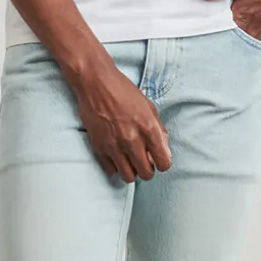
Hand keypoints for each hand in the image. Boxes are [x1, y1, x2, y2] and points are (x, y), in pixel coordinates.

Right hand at [72, 59, 171, 181]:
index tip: (158, 159)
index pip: (164, 162)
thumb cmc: (123, 91)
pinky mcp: (99, 147)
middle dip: (148, 169)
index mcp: (149, 129)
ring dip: (132, 171)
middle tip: (144, 160)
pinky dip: (116, 166)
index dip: (163, 163)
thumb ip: (159, 130)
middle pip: (146, 174)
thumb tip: (164, 149)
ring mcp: (114, 146)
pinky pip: (111, 170)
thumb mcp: (149, 107)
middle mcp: (132, 140)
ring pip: (128, 176)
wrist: (96, 83)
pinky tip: (117, 155)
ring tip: (130, 160)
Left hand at [198, 0, 260, 42]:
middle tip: (207, 40)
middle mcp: (253, 29)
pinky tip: (244, 37)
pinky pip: (258, 43)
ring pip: (244, 45)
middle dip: (220, 40)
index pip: (217, 31)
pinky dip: (249, 42)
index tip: (197, 32)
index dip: (208, 31)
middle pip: (230, 41)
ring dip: (235, 42)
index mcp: (242, 16)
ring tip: (224, 39)